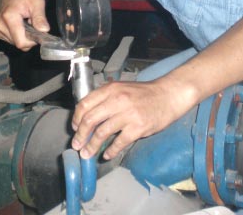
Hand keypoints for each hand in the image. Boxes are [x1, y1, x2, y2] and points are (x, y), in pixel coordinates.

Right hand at [0, 0, 49, 50]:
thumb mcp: (37, 1)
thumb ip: (40, 17)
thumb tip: (44, 30)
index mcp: (8, 17)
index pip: (21, 42)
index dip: (32, 41)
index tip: (38, 31)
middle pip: (18, 44)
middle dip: (28, 37)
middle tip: (31, 22)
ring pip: (14, 43)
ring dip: (22, 35)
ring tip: (24, 21)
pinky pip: (9, 40)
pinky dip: (16, 34)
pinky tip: (18, 23)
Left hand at [71, 80, 186, 159]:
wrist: (168, 95)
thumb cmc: (144, 93)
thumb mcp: (122, 88)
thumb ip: (105, 98)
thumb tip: (87, 115)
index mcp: (111, 89)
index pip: (85, 104)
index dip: (76, 119)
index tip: (74, 128)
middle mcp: (117, 100)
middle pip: (90, 120)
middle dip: (80, 135)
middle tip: (77, 145)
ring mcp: (128, 114)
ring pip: (102, 133)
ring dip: (91, 146)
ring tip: (87, 154)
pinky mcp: (138, 127)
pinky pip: (119, 142)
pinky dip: (110, 151)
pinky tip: (107, 155)